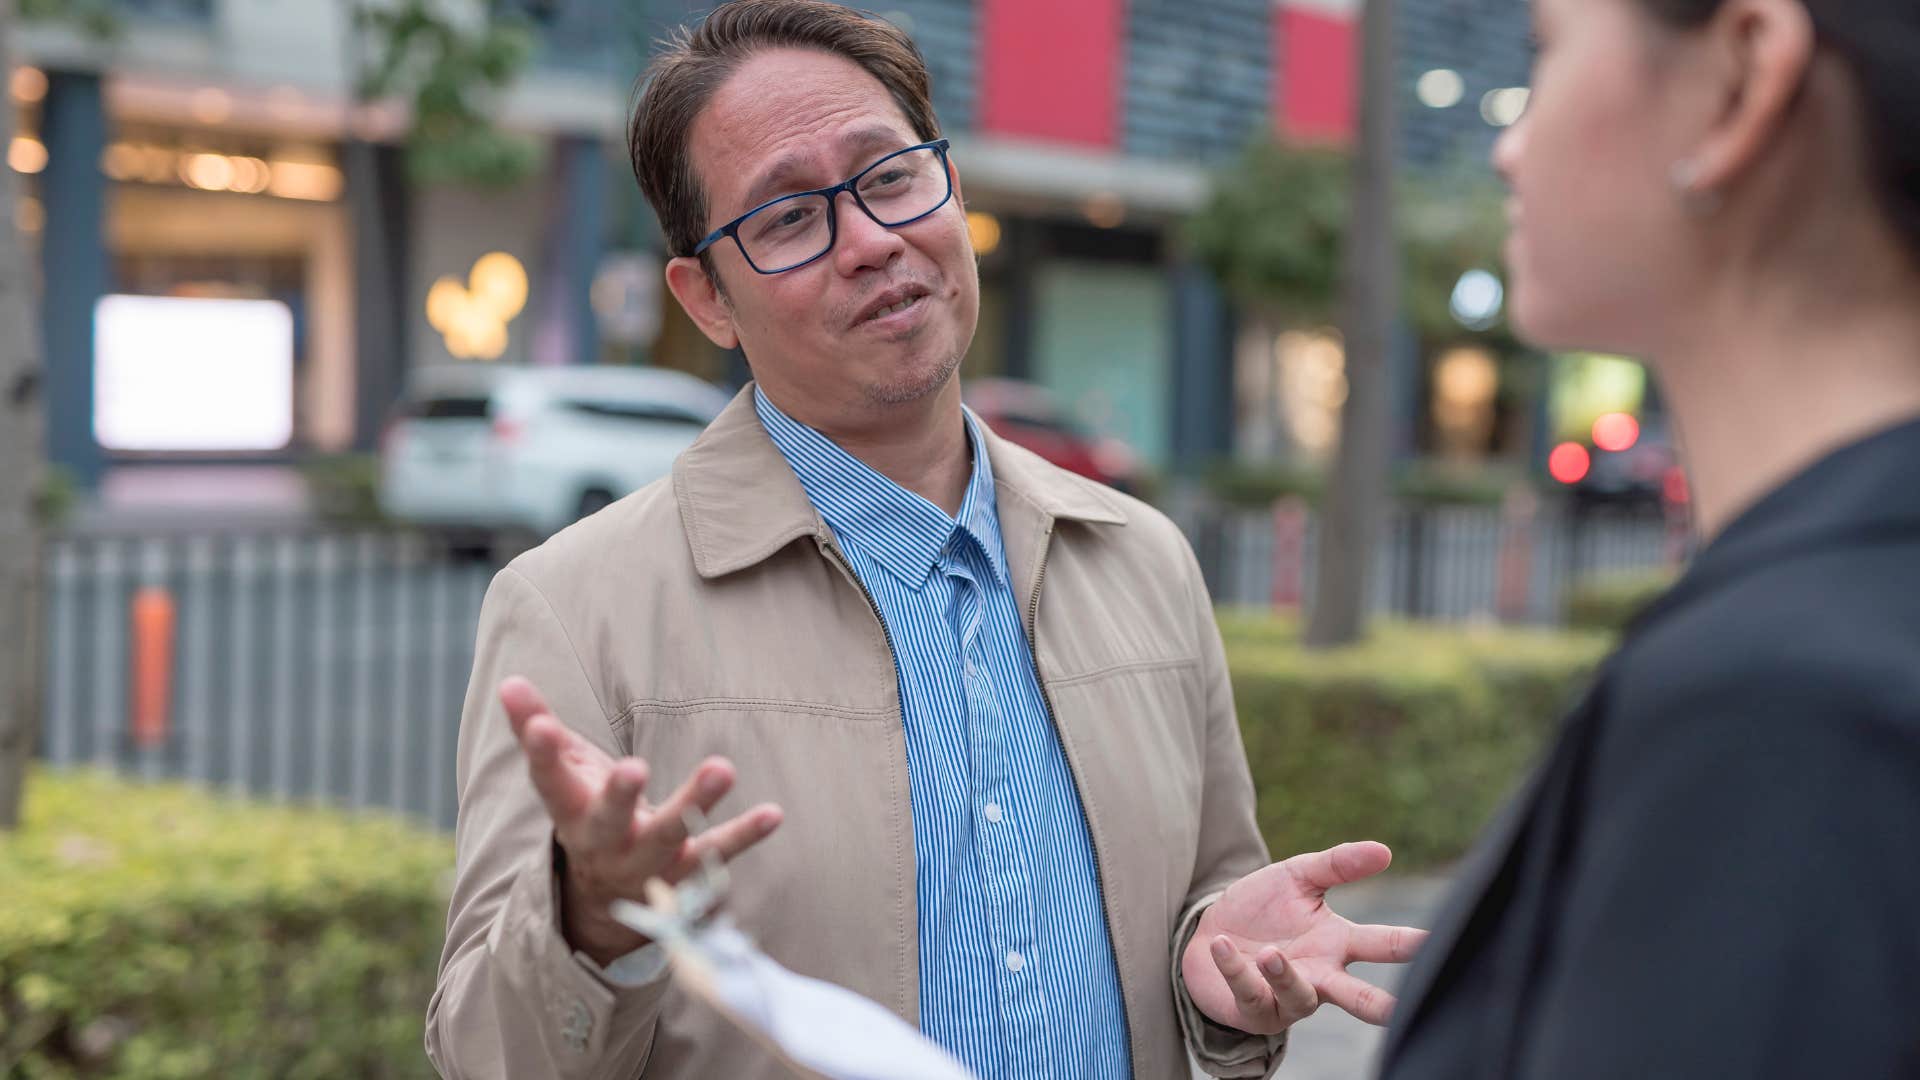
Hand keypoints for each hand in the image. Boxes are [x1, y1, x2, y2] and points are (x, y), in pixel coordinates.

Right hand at [500, 675, 783, 964]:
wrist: (607, 897)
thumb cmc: (587, 812)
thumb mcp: (562, 773)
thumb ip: (535, 728)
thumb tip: (508, 682)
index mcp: (571, 813)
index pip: (550, 784)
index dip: (542, 755)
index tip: (540, 726)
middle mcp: (606, 843)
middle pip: (610, 821)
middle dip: (620, 796)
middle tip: (633, 768)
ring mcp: (648, 862)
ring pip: (670, 836)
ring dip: (695, 804)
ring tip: (722, 768)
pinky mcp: (687, 872)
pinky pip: (716, 853)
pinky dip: (744, 835)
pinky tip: (774, 813)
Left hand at [1182, 841, 1428, 1033]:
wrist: (1207, 933)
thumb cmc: (1262, 909)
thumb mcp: (1297, 876)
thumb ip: (1337, 864)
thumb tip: (1385, 851)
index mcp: (1337, 943)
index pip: (1383, 944)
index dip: (1411, 944)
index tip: (1436, 943)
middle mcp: (1320, 976)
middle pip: (1356, 995)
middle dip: (1376, 1005)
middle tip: (1396, 1012)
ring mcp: (1287, 997)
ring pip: (1299, 997)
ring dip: (1285, 975)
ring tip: (1269, 954)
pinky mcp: (1254, 1009)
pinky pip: (1249, 992)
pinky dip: (1236, 969)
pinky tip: (1221, 944)